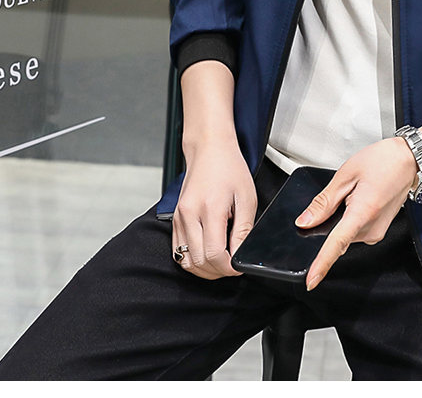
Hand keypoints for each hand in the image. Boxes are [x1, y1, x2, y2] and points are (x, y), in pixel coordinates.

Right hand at [172, 139, 257, 279]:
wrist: (209, 149)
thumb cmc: (230, 169)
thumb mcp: (247, 198)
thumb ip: (244, 230)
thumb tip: (242, 255)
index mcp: (209, 208)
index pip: (215, 254)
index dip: (229, 267)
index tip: (239, 266)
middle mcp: (189, 215)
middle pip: (199, 262)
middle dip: (218, 271)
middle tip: (233, 265)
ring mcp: (179, 218)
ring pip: (186, 261)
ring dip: (205, 269)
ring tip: (222, 262)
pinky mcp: (174, 220)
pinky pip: (178, 252)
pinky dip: (192, 260)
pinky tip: (208, 255)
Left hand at [295, 137, 418, 290]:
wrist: (409, 159)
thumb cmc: (383, 161)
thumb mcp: (346, 174)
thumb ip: (324, 201)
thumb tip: (306, 221)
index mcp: (363, 212)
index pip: (336, 244)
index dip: (322, 264)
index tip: (311, 281)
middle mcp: (372, 228)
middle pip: (338, 237)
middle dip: (331, 220)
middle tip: (345, 191)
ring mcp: (378, 231)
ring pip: (346, 234)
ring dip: (343, 217)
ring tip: (357, 191)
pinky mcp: (379, 230)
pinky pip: (356, 230)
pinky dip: (351, 218)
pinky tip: (360, 198)